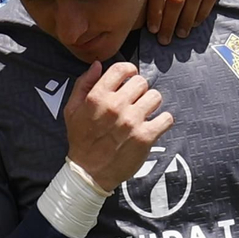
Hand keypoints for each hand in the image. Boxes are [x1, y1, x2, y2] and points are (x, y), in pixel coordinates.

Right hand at [63, 61, 174, 190]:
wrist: (89, 172)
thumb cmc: (81, 140)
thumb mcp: (72, 110)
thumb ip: (83, 84)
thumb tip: (97, 65)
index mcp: (97, 97)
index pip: (122, 69)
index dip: (129, 71)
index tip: (130, 78)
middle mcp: (115, 106)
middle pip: (141, 82)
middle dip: (139, 90)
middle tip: (134, 102)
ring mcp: (132, 121)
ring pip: (155, 97)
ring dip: (151, 104)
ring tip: (143, 114)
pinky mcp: (145, 137)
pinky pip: (166, 118)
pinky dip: (162, 121)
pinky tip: (153, 126)